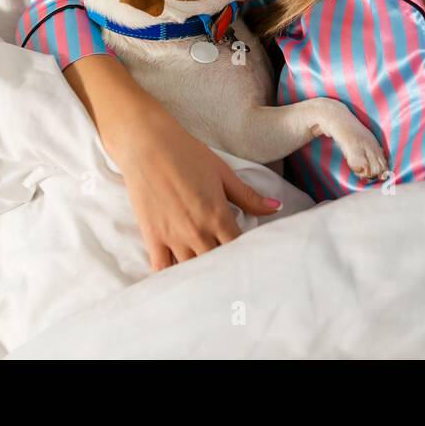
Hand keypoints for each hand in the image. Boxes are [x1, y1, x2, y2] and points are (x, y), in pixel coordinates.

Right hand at [107, 102, 282, 270]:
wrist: (148, 145)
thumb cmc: (188, 155)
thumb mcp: (223, 173)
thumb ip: (248, 196)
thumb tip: (276, 208)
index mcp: (217, 216)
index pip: (238, 250)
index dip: (246, 257)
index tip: (250, 260)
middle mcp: (197, 232)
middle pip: (217, 265)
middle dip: (226, 269)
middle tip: (232, 273)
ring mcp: (173, 237)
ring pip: (191, 271)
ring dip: (201, 275)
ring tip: (210, 278)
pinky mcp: (153, 237)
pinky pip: (162, 269)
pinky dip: (171, 277)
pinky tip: (180, 279)